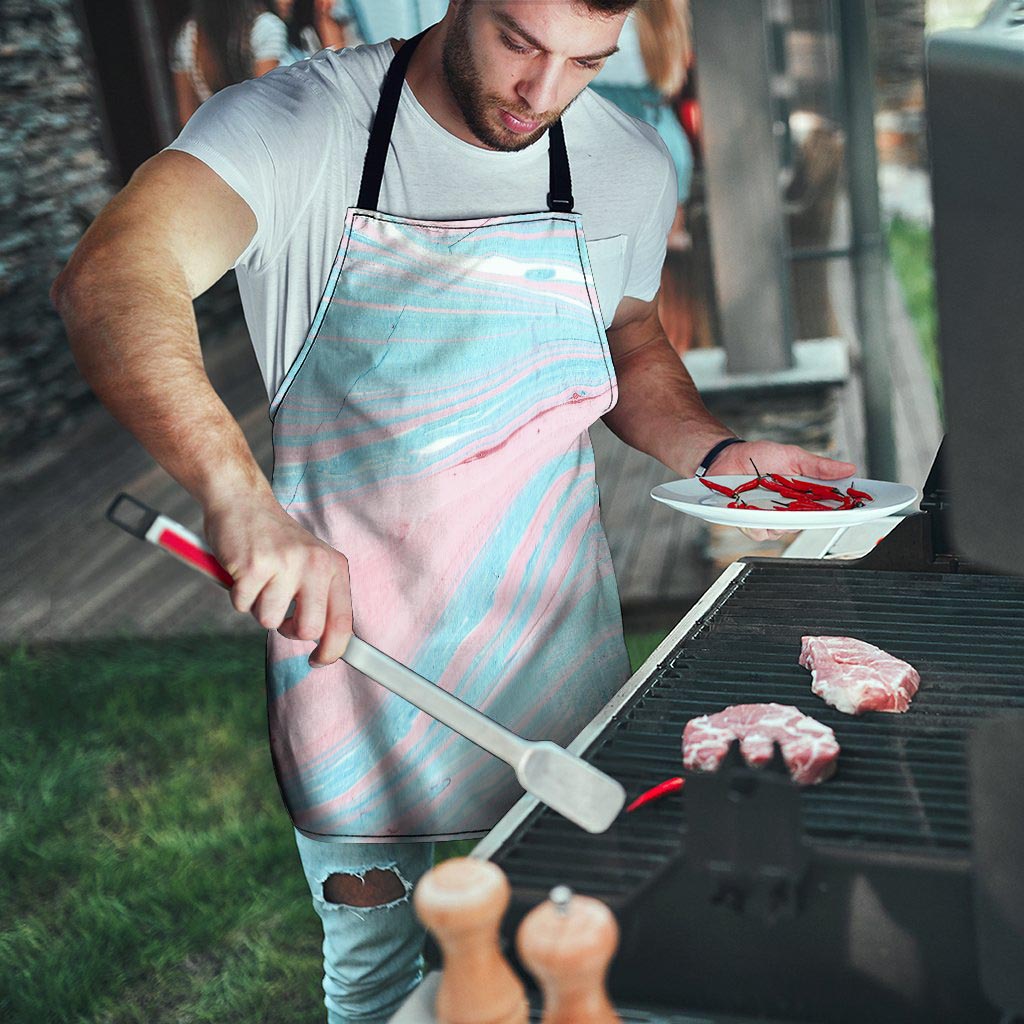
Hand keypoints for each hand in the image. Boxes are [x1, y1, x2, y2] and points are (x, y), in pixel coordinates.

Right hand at [203, 494, 351, 665]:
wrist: (243, 501)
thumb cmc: (275, 541)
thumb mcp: (310, 562)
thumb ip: (320, 597)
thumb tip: (327, 644)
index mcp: (333, 566)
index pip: (342, 621)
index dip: (333, 650)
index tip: (319, 660)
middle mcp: (315, 564)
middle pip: (308, 629)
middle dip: (289, 630)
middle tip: (279, 612)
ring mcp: (285, 564)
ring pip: (269, 621)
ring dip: (258, 607)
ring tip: (259, 580)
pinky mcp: (254, 565)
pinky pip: (242, 606)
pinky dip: (237, 595)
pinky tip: (242, 571)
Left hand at [707, 440, 856, 542]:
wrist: (727, 458)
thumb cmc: (759, 456)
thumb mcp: (793, 456)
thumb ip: (819, 466)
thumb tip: (848, 468)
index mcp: (804, 495)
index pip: (829, 508)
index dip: (843, 511)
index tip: (856, 509)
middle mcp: (789, 510)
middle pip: (808, 523)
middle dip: (809, 516)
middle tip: (804, 503)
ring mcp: (770, 518)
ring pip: (784, 531)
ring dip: (779, 518)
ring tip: (770, 500)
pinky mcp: (751, 523)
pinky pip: (760, 532)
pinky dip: (757, 522)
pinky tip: (752, 509)